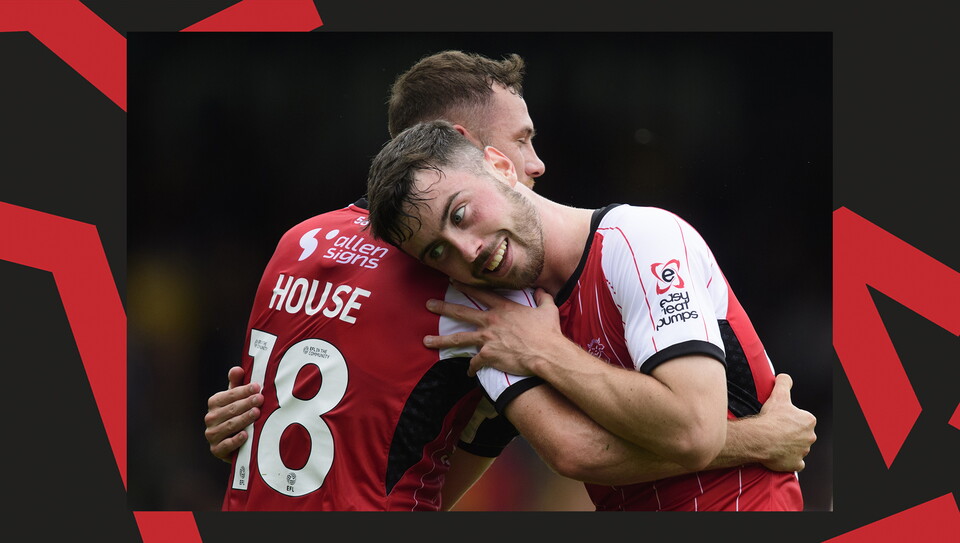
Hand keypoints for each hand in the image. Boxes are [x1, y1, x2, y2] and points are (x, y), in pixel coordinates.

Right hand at [204, 366, 263, 461]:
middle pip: (230, 410)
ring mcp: (212, 434)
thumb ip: (237, 384)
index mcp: (214, 403)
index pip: (228, 395)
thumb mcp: (237, 399)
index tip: (257, 387)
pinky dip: (235, 440)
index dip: (243, 391)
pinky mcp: (216, 450)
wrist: (237, 442)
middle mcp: (210, 418)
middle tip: (260, 399)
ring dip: (243, 419)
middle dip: (246, 403)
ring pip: (228, 426)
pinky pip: (225, 445)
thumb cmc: (238, 414)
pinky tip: (246, 435)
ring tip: (256, 413)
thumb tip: (237, 368)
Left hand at [423, 282, 565, 376]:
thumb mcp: (548, 310)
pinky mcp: (488, 356)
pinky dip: (471, 369)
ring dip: (441, 340)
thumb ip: (542, 298)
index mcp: (503, 309)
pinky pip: (474, 364)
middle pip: (462, 312)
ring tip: (426, 341)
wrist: (546, 353)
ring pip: (459, 338)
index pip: (480, 294)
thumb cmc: (548, 332)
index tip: (452, 282)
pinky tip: (469, 373)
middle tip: (429, 304)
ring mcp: (487, 339)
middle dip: (443, 307)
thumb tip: (541, 290)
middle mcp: (491, 321)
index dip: (465, 287)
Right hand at [757, 373, 816, 471]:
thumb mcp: (778, 395)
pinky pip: (795, 463)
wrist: (761, 439)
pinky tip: (780, 454)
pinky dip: (789, 460)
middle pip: (802, 434)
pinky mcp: (796, 463)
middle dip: (792, 433)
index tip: (781, 420)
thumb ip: (784, 382)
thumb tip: (785, 377)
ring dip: (790, 446)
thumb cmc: (771, 419)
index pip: (803, 420)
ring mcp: (803, 451)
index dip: (791, 419)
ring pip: (799, 448)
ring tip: (775, 442)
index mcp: (808, 421)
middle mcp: (810, 436)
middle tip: (777, 430)